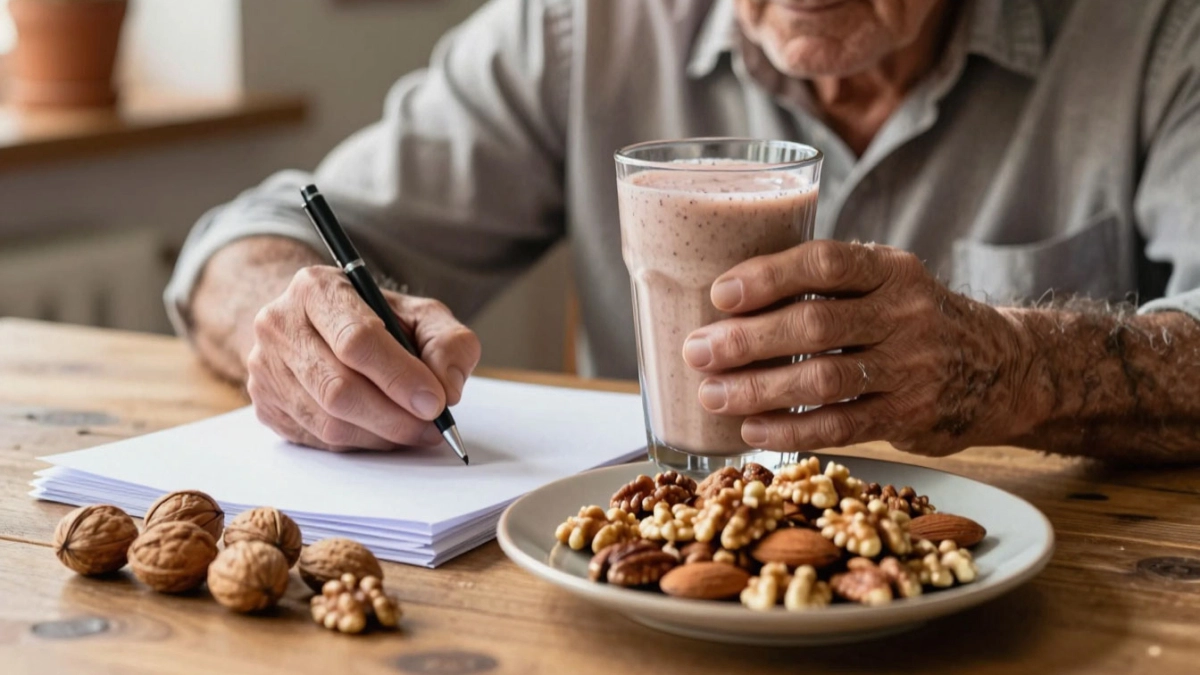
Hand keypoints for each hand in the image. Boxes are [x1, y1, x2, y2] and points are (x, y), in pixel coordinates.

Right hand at [246, 266, 481, 450]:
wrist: (317, 327)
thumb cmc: (375, 319)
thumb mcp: (420, 315)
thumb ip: (448, 343)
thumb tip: (447, 388)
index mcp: (317, 288)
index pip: (356, 339)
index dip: (399, 376)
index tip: (435, 401)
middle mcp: (280, 324)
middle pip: (338, 388)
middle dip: (393, 416)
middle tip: (431, 426)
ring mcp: (265, 368)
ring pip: (328, 421)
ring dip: (380, 435)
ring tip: (414, 431)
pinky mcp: (265, 405)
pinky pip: (318, 439)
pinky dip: (359, 443)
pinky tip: (382, 432)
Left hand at [682, 241, 1032, 455]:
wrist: (1002, 367)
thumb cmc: (911, 320)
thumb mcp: (884, 284)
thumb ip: (827, 285)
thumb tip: (725, 300)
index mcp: (891, 269)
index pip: (826, 263)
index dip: (769, 276)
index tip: (720, 293)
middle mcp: (905, 314)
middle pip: (816, 324)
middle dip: (748, 340)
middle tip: (697, 351)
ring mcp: (911, 367)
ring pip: (824, 380)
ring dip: (760, 389)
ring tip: (712, 395)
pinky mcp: (909, 415)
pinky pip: (841, 426)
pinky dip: (791, 430)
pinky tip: (753, 430)